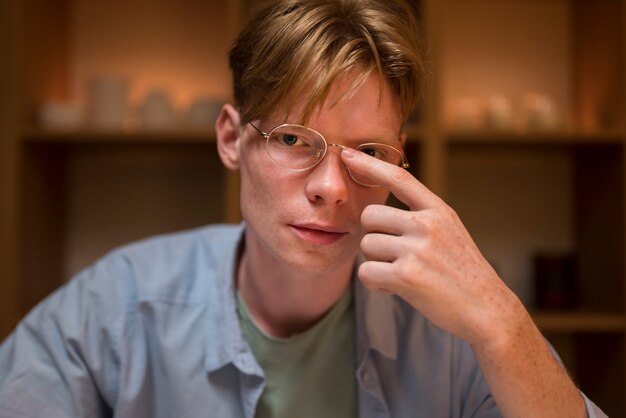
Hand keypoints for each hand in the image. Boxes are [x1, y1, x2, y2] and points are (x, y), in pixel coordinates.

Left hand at [341, 147, 522, 346]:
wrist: (486, 309)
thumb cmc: (462, 272)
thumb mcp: (450, 232)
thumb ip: (421, 218)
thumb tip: (377, 213)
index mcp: (438, 211)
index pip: (399, 178)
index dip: (369, 165)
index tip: (346, 154)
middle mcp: (427, 225)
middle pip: (370, 216)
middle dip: (374, 236)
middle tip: (395, 255)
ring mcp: (416, 249)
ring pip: (367, 245)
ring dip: (377, 263)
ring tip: (404, 274)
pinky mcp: (406, 276)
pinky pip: (366, 272)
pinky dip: (376, 283)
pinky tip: (397, 288)